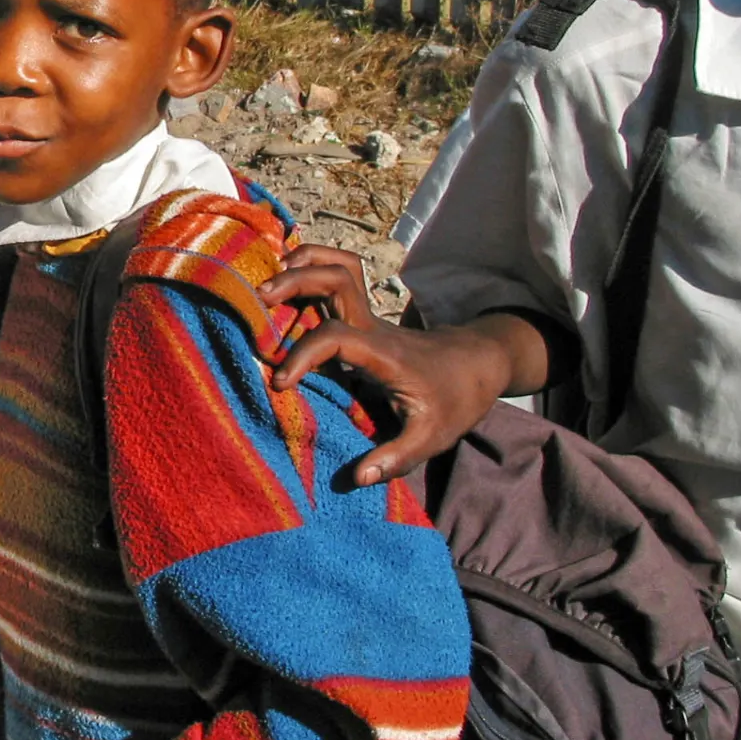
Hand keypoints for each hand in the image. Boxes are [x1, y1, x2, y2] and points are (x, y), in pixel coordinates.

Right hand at [257, 244, 514, 486]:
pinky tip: (288, 276)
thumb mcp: (433, 437)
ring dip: (306, 261)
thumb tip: (358, 477)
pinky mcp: (364, 315)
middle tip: (260, 297)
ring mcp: (369, 315)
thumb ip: (396, 458)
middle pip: (337, 278)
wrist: (479, 365)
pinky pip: (338, 277)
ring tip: (271, 277)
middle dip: (297, 280)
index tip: (280, 382)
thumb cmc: (454, 400)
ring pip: (340, 266)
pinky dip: (313, 266)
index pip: (336, 338)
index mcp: (384, 354)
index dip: (303, 355)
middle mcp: (373, 326)